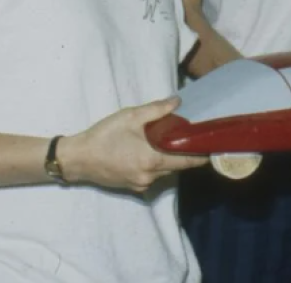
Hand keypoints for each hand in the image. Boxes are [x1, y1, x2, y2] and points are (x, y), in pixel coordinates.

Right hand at [60, 97, 207, 192]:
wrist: (77, 159)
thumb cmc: (104, 136)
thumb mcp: (130, 117)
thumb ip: (156, 110)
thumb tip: (178, 101)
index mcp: (152, 160)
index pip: (187, 160)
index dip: (202, 154)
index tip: (213, 146)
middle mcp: (150, 176)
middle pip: (177, 166)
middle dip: (185, 154)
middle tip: (192, 138)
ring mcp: (141, 184)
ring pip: (165, 172)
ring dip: (170, 159)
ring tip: (171, 142)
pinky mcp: (133, 187)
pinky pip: (152, 176)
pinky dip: (156, 165)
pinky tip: (150, 152)